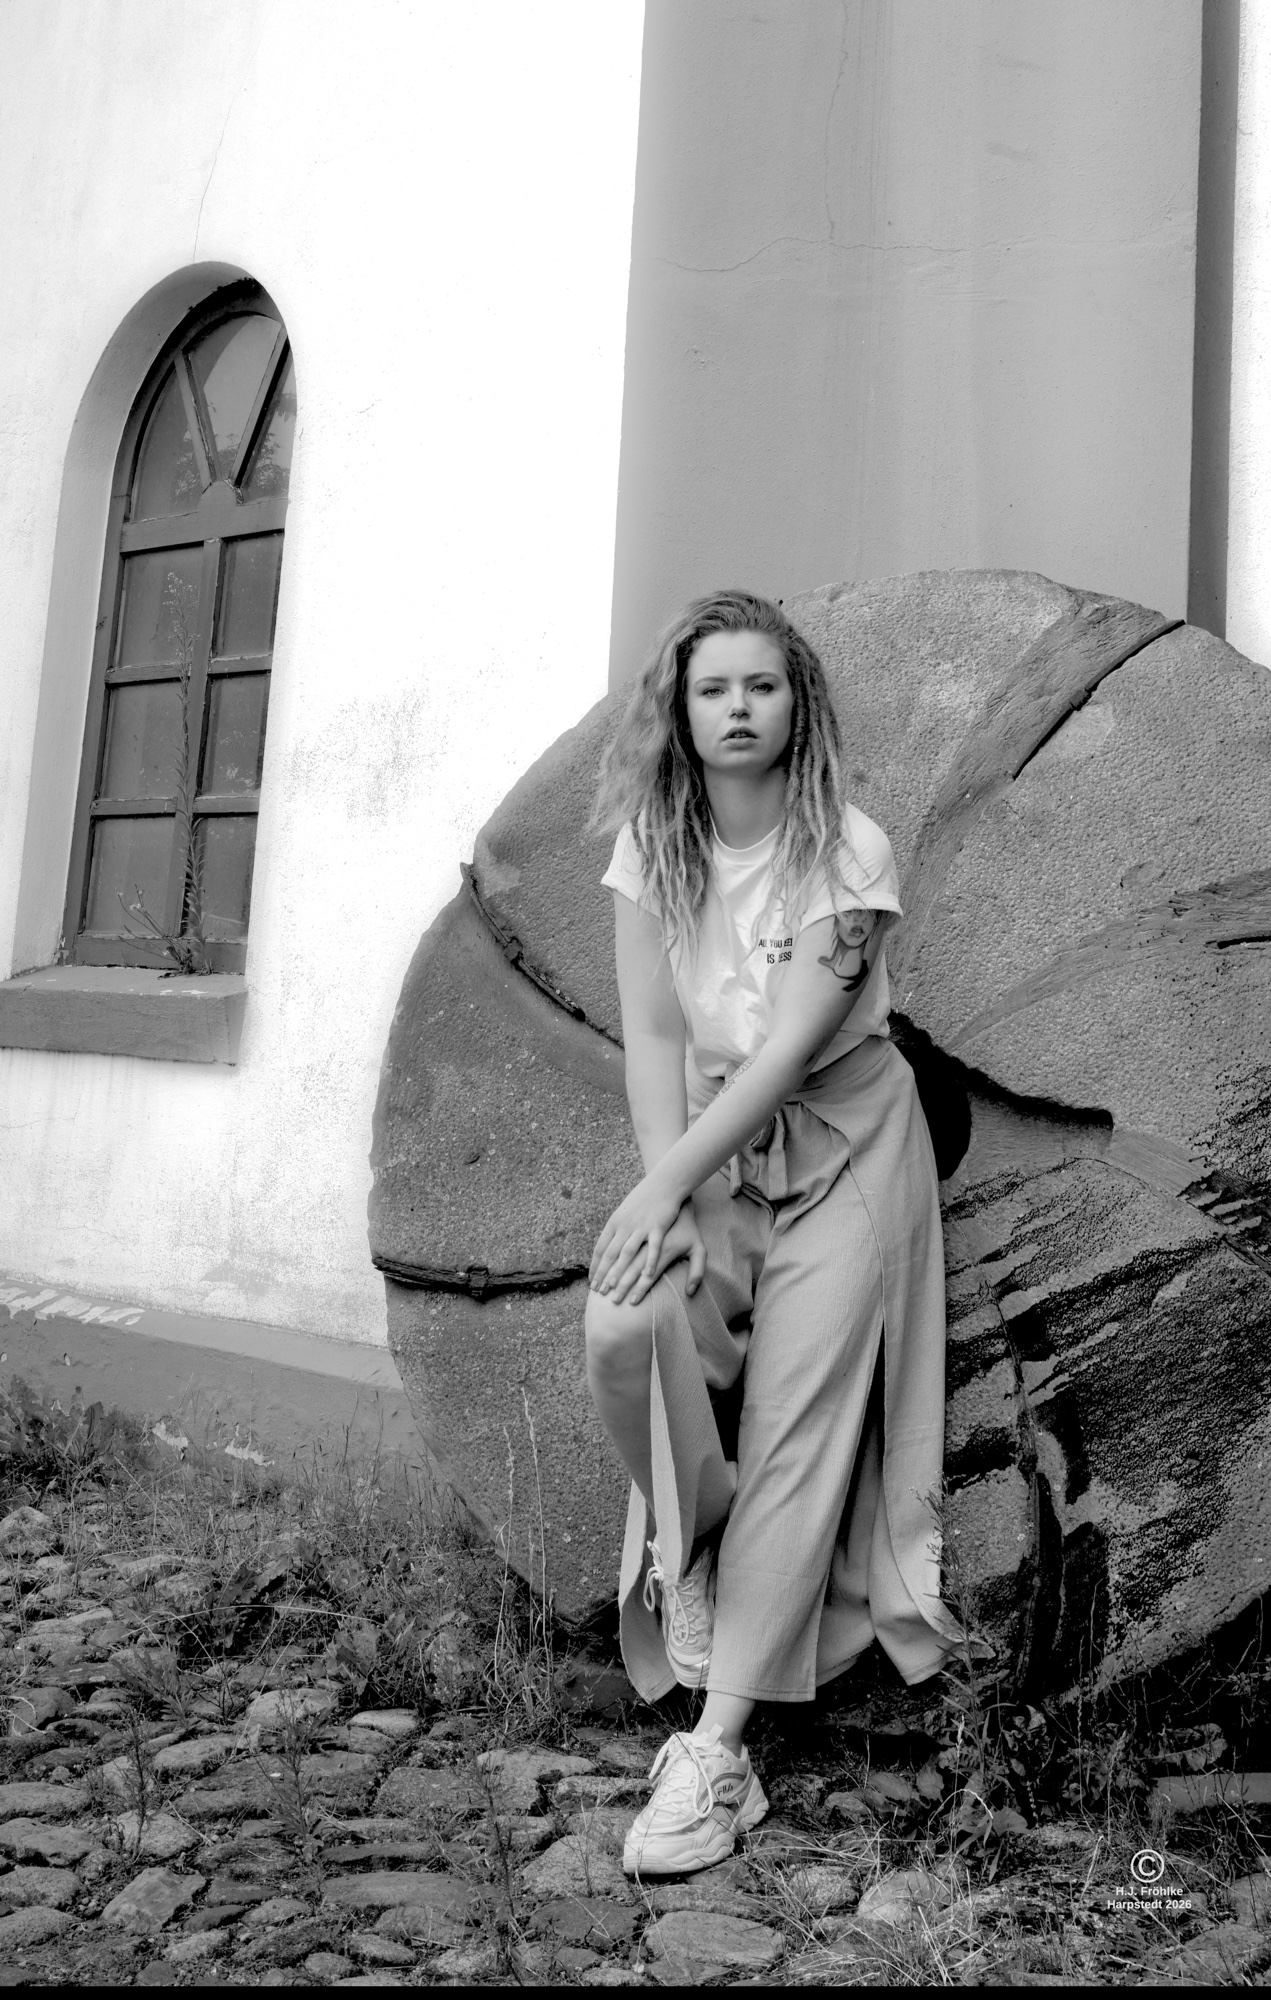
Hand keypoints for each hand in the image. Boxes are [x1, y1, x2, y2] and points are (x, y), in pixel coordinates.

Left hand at [589, 1183, 705, 1306]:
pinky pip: (653, 1247)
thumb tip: (607, 1248)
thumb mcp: (624, 1212)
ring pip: (628, 1252)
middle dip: (603, 1274)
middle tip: (598, 1292)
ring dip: (620, 1272)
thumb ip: (616, 1230)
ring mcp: (641, 1226)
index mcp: (615, 1222)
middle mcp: (625, 1225)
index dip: (595, 1266)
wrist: (663, 1183)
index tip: (591, 1282)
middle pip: (611, 1254)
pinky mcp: (658, 1226)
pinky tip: (647, 1275)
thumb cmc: (644, 1200)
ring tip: (614, 1289)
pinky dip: (650, 1261)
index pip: (600, 1248)